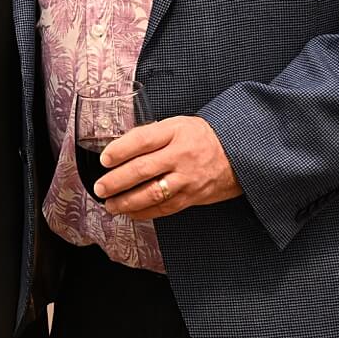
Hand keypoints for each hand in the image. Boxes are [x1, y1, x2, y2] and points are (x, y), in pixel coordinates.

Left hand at [96, 116, 240, 220]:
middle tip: (100, 188)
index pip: (143, 140)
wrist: (238, 154)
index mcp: (175, 131)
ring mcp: (187, 178)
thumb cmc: (202, 137)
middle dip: (116, 181)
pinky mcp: (192, 197)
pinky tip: (130, 213)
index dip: (120, 150)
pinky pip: (163, 208)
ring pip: (151, 194)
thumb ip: (151, 134)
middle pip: (143, 169)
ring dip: (126, 202)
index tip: (104, 159)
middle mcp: (181, 155)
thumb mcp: (178, 124)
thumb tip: (119, 148)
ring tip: (110, 205)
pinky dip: (144, 213)